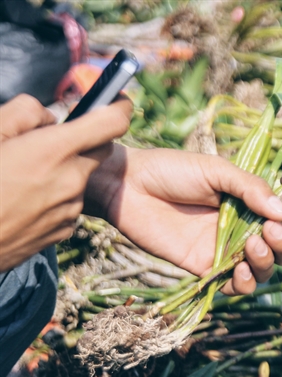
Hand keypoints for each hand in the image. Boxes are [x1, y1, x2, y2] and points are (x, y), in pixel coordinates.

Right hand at [0, 95, 131, 270]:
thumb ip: (26, 113)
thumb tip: (51, 118)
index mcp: (54, 151)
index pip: (112, 123)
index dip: (119, 106)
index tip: (118, 99)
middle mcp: (71, 180)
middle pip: (99, 150)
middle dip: (85, 140)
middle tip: (49, 141)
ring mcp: (69, 209)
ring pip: (80, 178)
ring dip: (63, 171)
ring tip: (20, 177)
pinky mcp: (63, 231)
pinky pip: (69, 204)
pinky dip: (54, 197)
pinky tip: (22, 201)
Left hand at [86, 146, 281, 294]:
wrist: (129, 187)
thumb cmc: (173, 170)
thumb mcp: (217, 171)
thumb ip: (251, 188)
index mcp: (251, 200)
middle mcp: (244, 226)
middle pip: (281, 246)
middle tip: (269, 230)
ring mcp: (226, 249)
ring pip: (263, 268)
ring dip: (267, 262)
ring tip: (252, 247)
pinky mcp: (205, 267)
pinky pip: (234, 285)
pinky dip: (244, 283)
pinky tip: (239, 270)